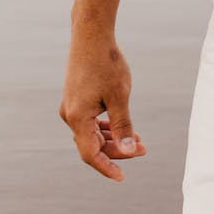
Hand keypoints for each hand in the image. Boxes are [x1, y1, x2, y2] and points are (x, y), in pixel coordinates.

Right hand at [59, 30, 146, 181]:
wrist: (91, 36)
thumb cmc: (106, 64)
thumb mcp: (120, 96)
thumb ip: (123, 126)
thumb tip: (129, 151)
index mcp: (77, 118)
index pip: (90, 154)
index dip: (107, 167)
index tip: (122, 177)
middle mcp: (70, 115)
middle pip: (92, 145)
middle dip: (117, 150)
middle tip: (144, 149)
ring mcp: (71, 107)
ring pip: (92, 133)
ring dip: (113, 139)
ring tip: (138, 139)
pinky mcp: (76, 99)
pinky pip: (89, 122)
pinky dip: (106, 127)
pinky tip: (121, 127)